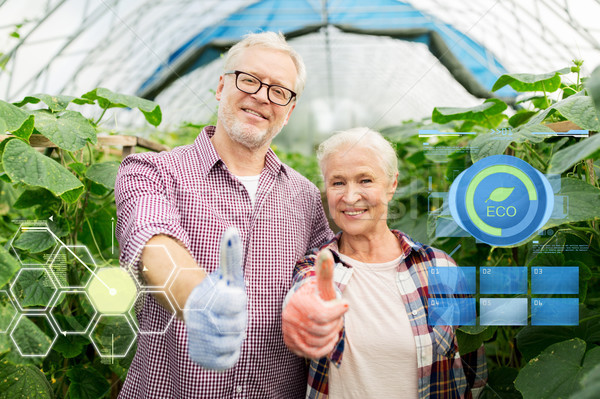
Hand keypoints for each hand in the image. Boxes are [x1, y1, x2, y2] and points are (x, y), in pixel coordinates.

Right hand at [183, 227, 246, 369]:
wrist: (198, 312)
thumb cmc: (219, 291)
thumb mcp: (226, 273)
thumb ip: (230, 254)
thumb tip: (232, 230)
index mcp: (205, 299)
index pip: (237, 303)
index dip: (238, 300)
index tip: (231, 296)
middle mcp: (199, 321)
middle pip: (237, 326)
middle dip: (238, 319)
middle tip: (231, 314)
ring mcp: (199, 341)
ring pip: (233, 343)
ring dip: (235, 335)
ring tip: (227, 326)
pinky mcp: (203, 359)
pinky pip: (228, 361)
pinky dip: (230, 353)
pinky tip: (224, 341)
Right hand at [282, 249, 348, 358]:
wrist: (300, 308)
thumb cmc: (316, 295)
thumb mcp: (322, 284)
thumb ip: (325, 271)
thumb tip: (326, 253)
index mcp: (299, 302)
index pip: (323, 314)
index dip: (338, 311)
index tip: (345, 305)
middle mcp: (291, 318)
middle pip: (323, 329)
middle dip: (335, 324)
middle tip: (336, 317)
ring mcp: (291, 332)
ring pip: (320, 342)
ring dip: (332, 335)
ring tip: (332, 325)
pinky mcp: (292, 345)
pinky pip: (314, 353)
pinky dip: (325, 347)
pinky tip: (328, 337)